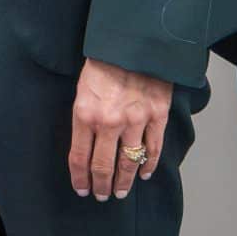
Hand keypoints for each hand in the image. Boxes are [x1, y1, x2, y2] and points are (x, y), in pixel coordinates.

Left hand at [68, 59, 171, 200]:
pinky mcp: (157, 116)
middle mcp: (109, 122)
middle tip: (101, 195)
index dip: (80, 179)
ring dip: (124, 182)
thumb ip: (84, 118)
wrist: (135, 40)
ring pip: (129, 163)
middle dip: (101, 185)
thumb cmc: (104, 62)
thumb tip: (85, 147)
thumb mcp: (82, 89)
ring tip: (120, 192)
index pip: (79, 158)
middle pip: (103, 166)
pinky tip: (143, 174)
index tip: (82, 189)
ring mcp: (136, 121)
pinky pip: (153, 150)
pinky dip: (148, 166)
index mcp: (85, 113)